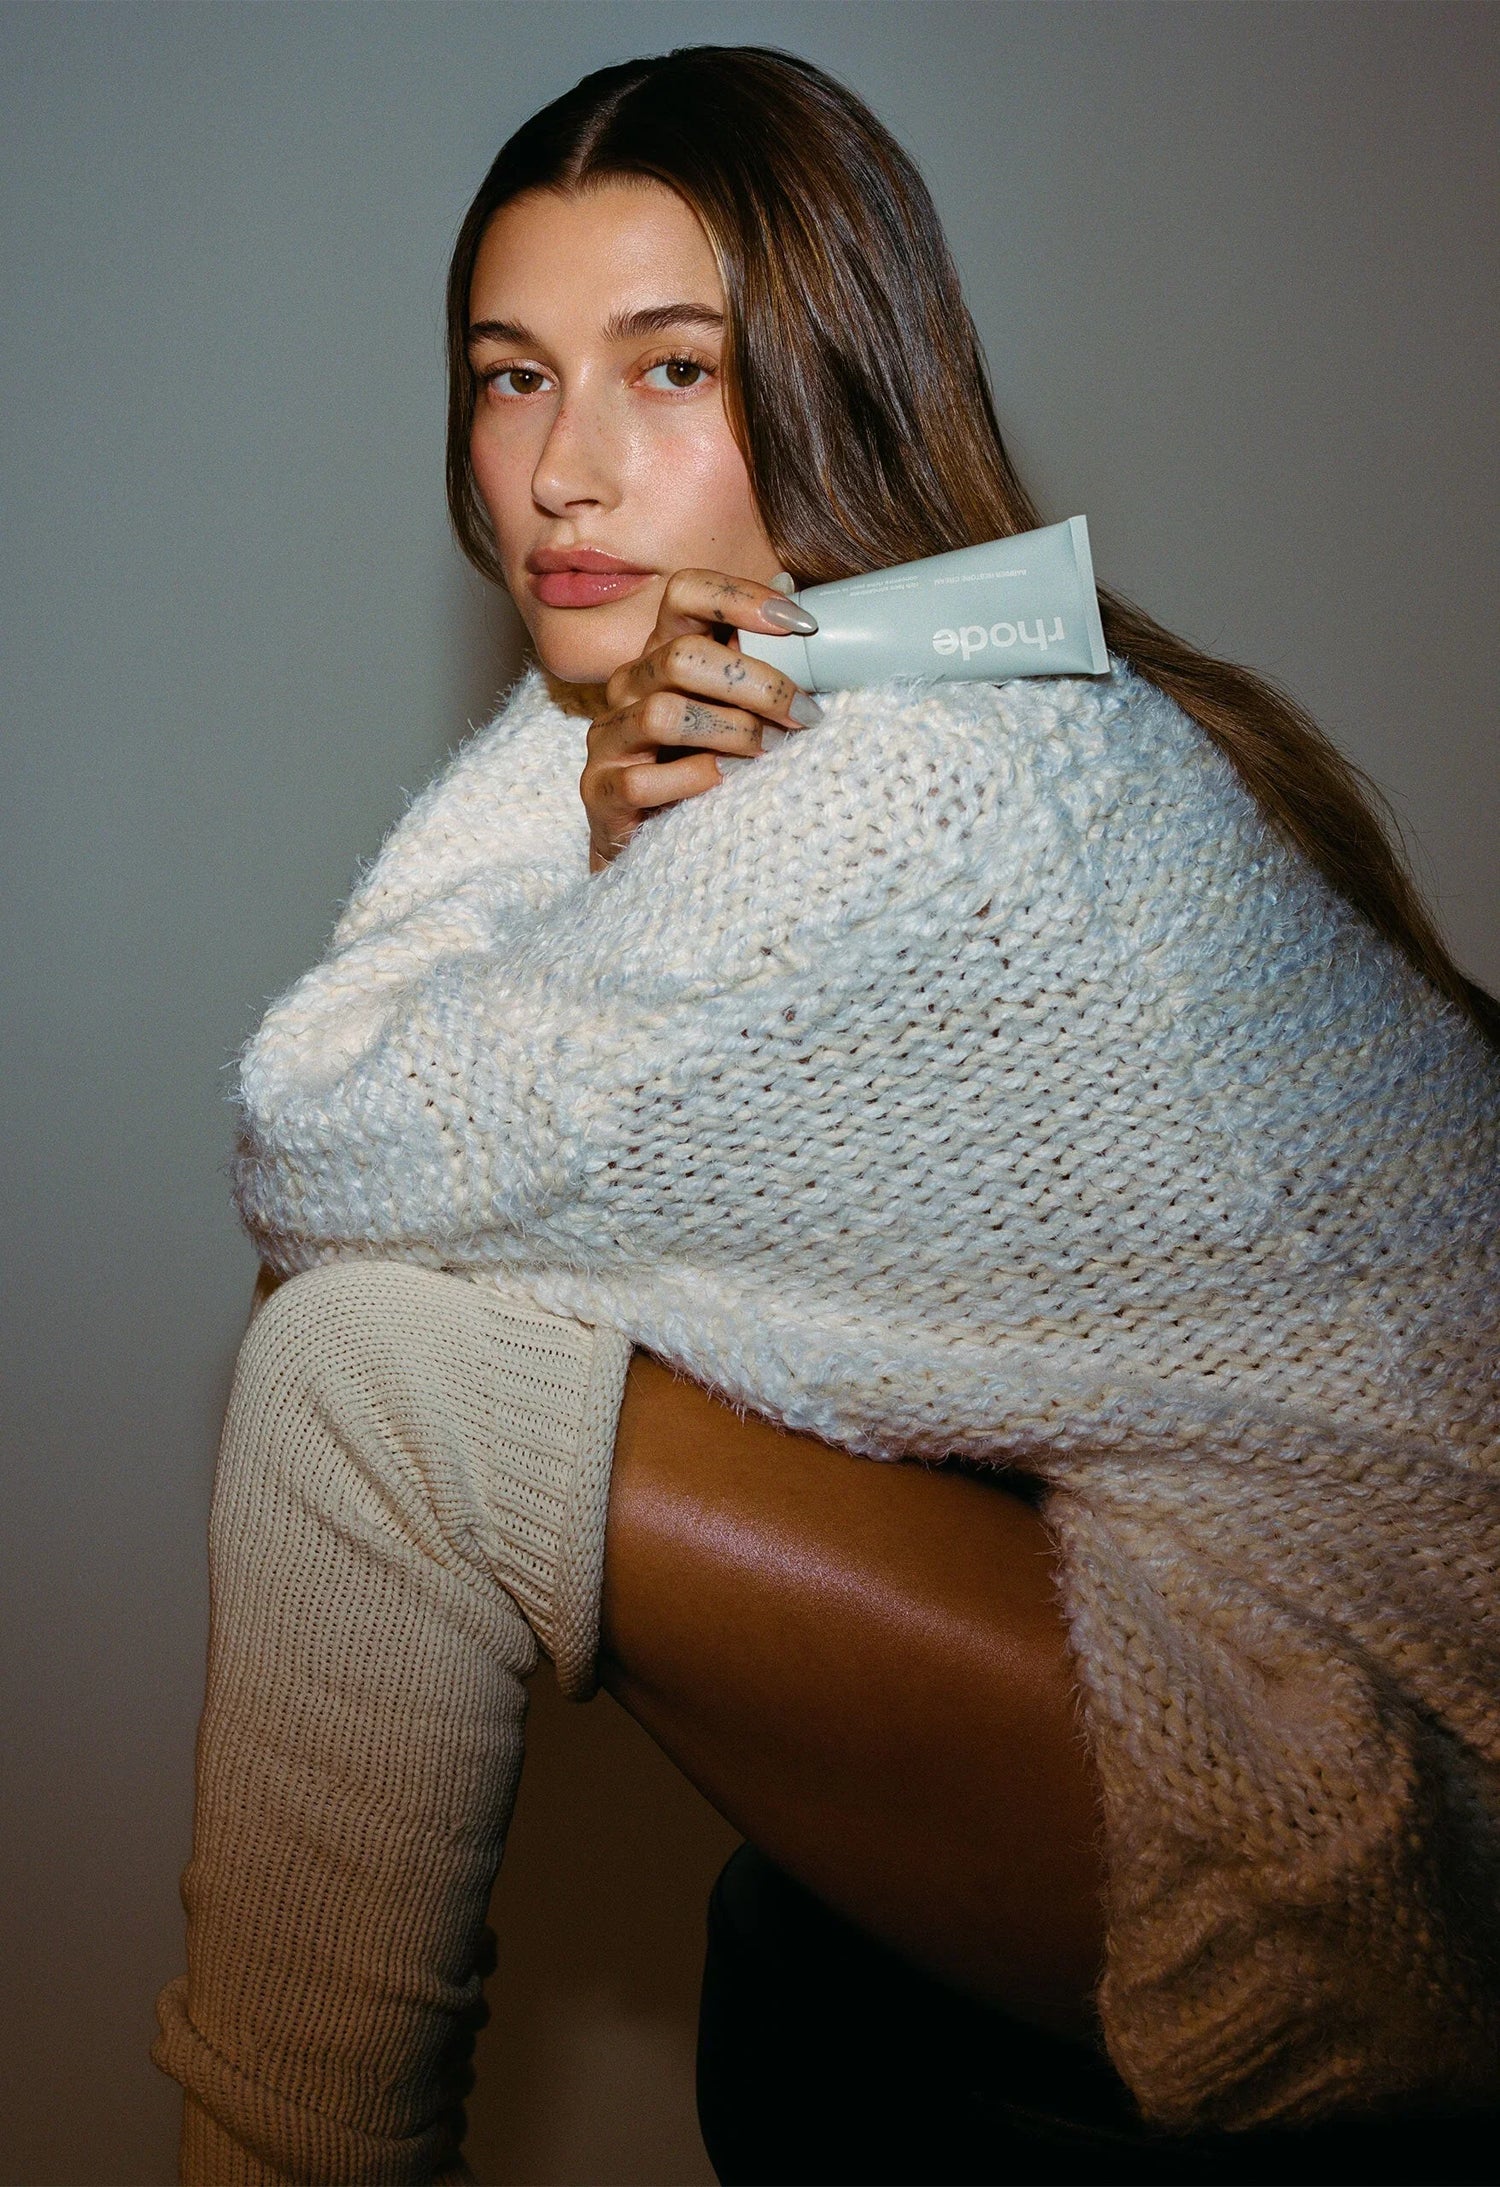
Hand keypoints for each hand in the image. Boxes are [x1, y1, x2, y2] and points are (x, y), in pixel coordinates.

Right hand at [581, 569, 820, 869]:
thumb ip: (760, 666)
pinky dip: (695, 780)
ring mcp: (609, 739)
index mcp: (661, 654)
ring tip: (771, 750)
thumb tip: (803, 608)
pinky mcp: (600, 792)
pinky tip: (728, 783)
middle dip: (756, 684)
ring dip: (731, 731)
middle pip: (682, 657)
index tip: (802, 625)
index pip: (685, 594)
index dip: (741, 597)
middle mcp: (628, 686)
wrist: (652, 843)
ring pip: (664, 715)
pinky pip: (644, 781)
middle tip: (803, 714)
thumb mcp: (735, 710)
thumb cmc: (703, 767)